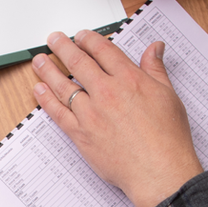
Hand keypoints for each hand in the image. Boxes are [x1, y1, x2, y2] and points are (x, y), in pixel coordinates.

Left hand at [31, 30, 202, 206]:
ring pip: (63, 86)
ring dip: (48, 70)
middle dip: (63, 47)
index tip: (80, 35)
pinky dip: (46, 99)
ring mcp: (90, 113)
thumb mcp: (168, 96)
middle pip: (78, 62)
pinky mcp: (80, 133)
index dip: (89, 39)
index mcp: (129, 79)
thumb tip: (155, 48)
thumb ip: (156, 69)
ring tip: (39, 60)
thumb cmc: (167, 138)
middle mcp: (106, 92)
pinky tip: (39, 90)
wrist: (158, 170)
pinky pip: (57, 112)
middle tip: (53, 39)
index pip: (103, 51)